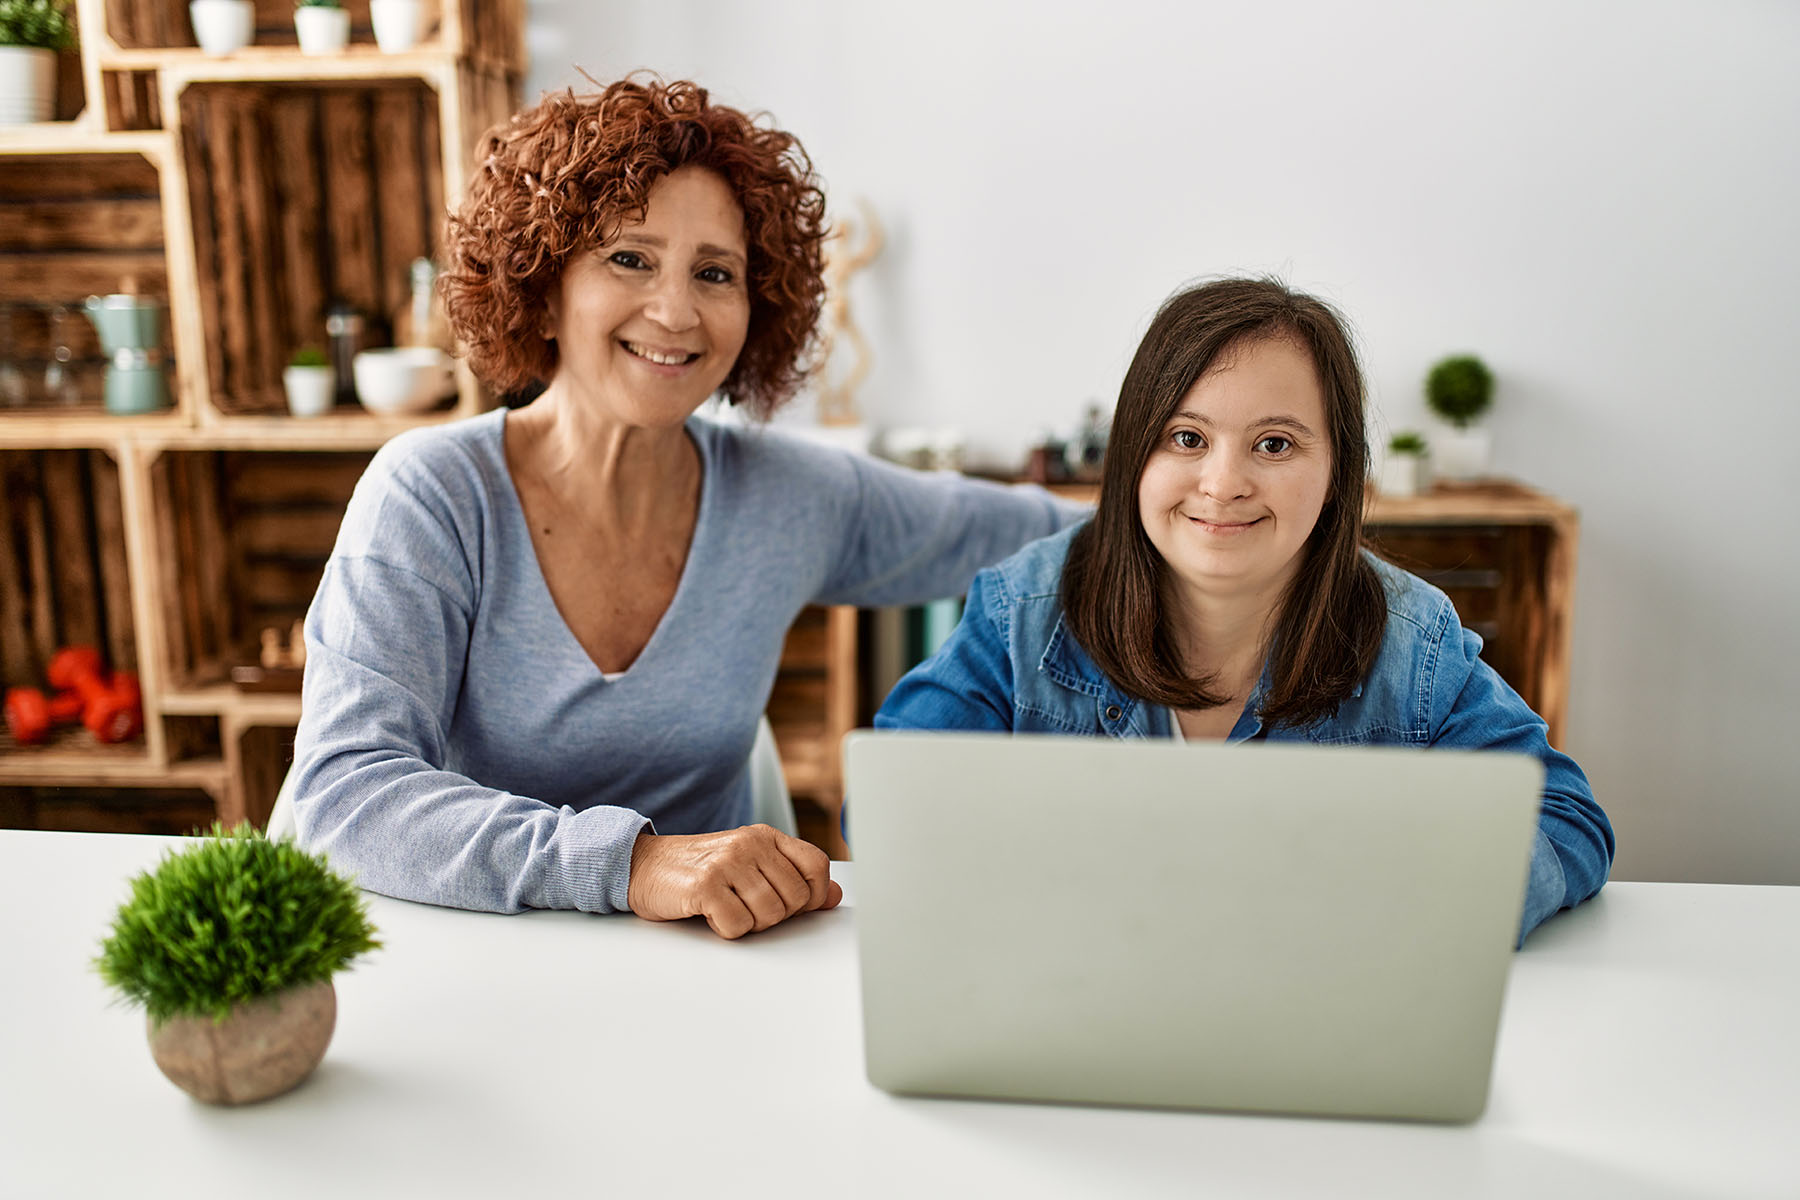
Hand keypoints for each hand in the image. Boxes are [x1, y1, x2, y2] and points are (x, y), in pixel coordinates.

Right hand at [626, 824, 842, 938]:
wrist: (643, 866)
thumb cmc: (699, 870)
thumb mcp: (750, 865)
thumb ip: (792, 877)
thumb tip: (834, 896)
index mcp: (765, 836)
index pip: (816, 866)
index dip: (814, 895)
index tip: (793, 906)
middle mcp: (750, 844)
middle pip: (795, 899)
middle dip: (774, 916)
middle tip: (747, 907)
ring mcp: (728, 862)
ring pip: (769, 915)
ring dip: (749, 924)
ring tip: (728, 908)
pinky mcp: (706, 885)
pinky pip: (738, 926)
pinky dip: (726, 930)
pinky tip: (710, 914)